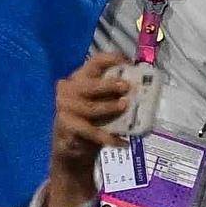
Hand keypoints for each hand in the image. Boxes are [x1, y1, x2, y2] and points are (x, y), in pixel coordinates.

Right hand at [43, 49, 138, 200]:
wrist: (71, 147)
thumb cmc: (91, 119)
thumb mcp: (102, 102)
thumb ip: (115, 94)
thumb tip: (141, 88)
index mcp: (80, 78)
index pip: (94, 62)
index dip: (111, 59)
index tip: (129, 63)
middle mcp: (69, 89)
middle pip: (90, 84)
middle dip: (109, 85)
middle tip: (127, 87)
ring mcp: (65, 107)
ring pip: (91, 108)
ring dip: (109, 108)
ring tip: (125, 108)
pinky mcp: (66, 125)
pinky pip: (91, 131)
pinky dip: (108, 137)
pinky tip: (122, 142)